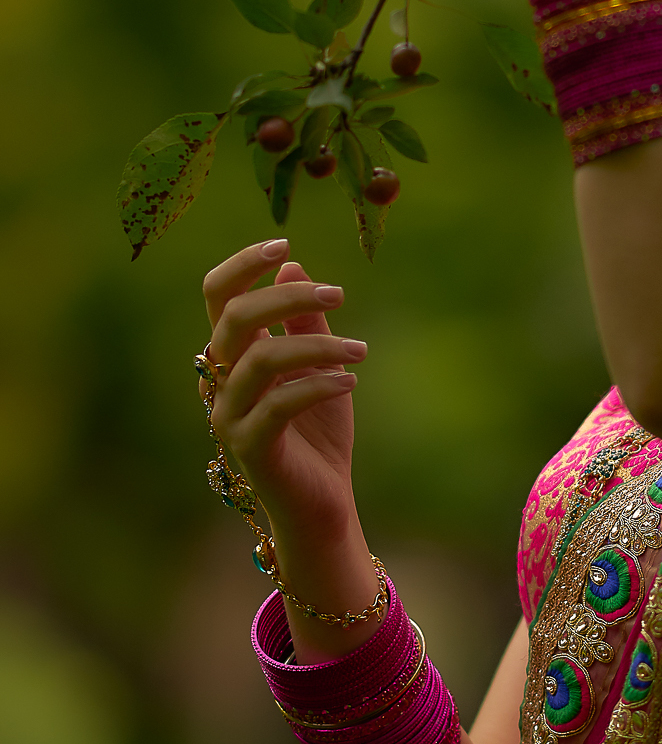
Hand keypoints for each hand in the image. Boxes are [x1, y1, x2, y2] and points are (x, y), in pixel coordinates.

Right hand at [201, 238, 367, 546]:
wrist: (322, 499)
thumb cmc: (318, 429)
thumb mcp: (320, 362)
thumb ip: (305, 320)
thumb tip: (293, 263)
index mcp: (234, 353)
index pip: (217, 295)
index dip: (242, 266)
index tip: (284, 243)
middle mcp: (221, 380)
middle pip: (234, 319)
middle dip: (288, 297)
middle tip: (339, 294)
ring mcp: (230, 416)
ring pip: (260, 360)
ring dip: (317, 345)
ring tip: (362, 349)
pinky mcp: (251, 448)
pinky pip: (279, 405)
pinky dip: (319, 384)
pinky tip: (351, 380)